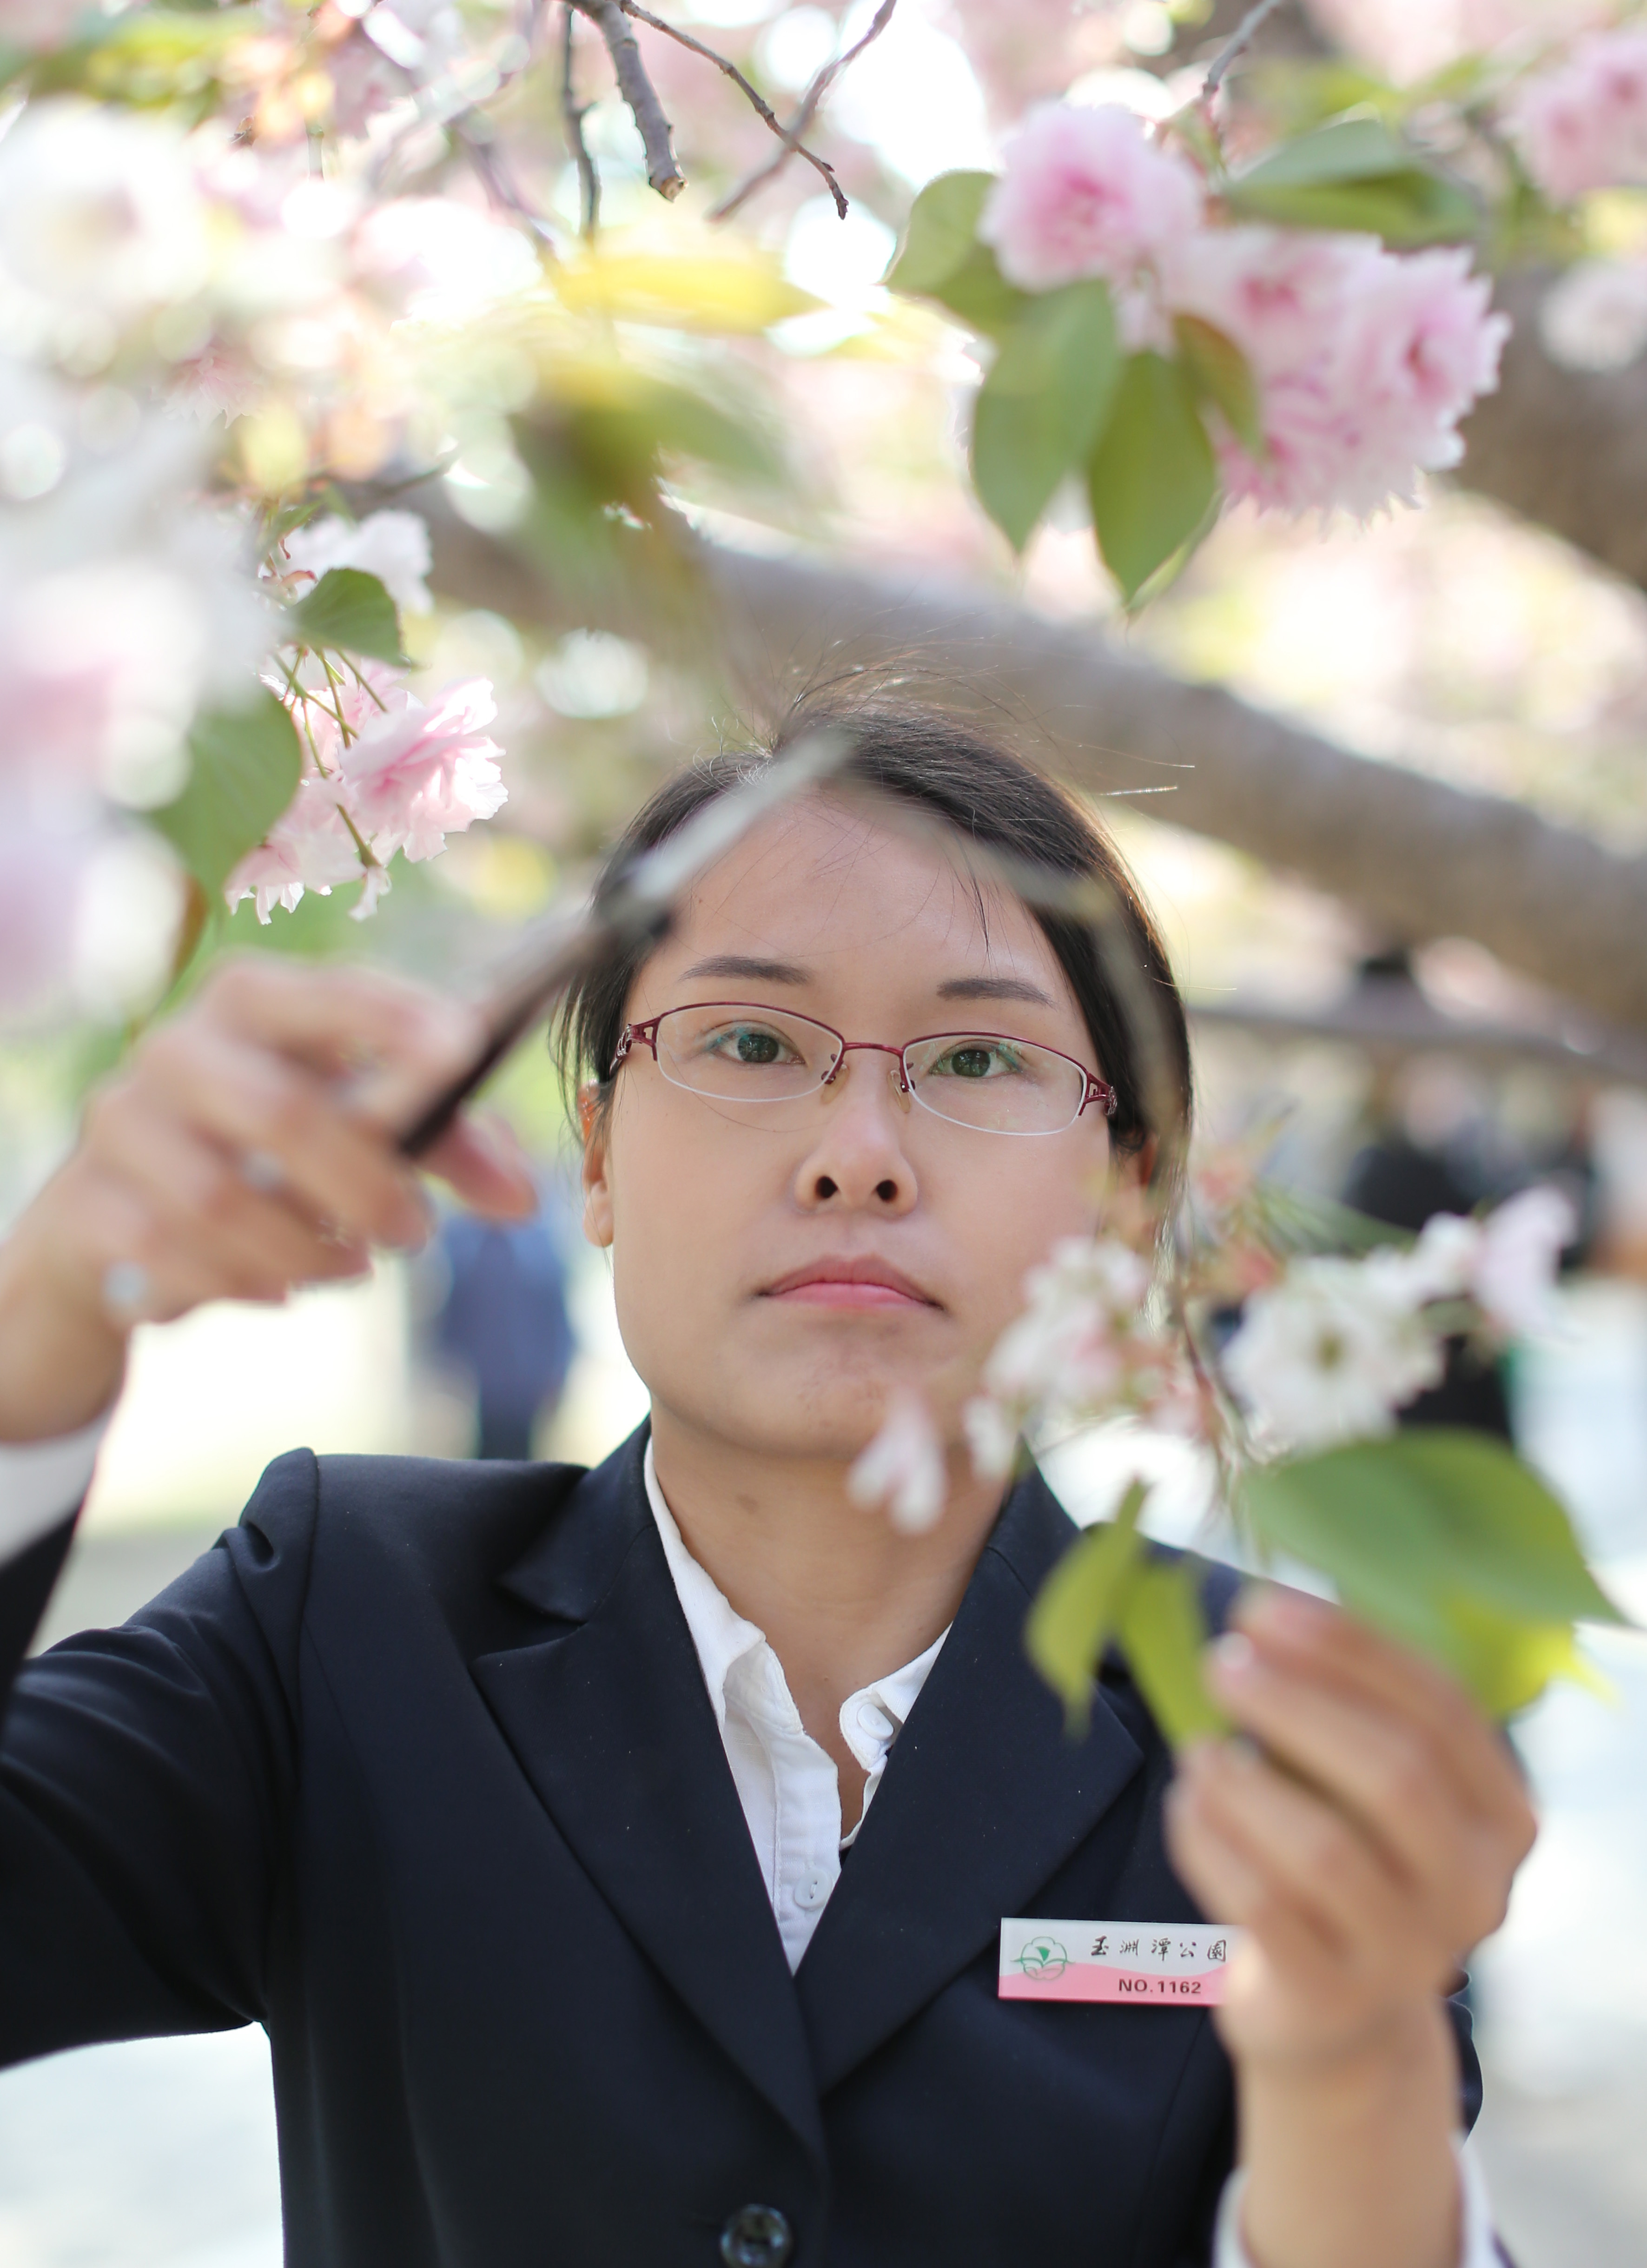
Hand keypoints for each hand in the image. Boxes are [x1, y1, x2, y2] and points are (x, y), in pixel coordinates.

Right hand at [0, 956, 538, 1441]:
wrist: (118, 1227)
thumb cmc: (265, 1158)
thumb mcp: (354, 1136)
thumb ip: (443, 1150)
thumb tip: (523, 1199)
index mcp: (254, 1002)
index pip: (325, 992)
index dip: (393, 1017)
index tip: (463, 1048)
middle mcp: (177, 1047)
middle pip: (282, 1111)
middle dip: (366, 1184)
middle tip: (418, 1233)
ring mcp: (119, 1122)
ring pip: (222, 1196)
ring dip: (307, 1245)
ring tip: (353, 1269)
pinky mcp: (83, 1204)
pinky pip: (168, 1253)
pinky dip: (239, 1280)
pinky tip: (280, 1290)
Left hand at [1163, 1587, 1535, 2267]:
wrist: (1334, 2012)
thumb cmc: (1346, 1853)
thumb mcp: (1367, 1782)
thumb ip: (1345, 1706)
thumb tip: (1262, 1610)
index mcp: (1500, 1812)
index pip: (1438, 1706)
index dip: (1347, 1647)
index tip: (1259, 1606)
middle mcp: (1475, 1886)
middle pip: (1393, 1772)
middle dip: (1296, 1703)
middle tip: (1220, 1662)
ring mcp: (1411, 1952)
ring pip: (1323, 1848)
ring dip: (1244, 1782)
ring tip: (1196, 1748)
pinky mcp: (1334, 1998)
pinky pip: (1262, 1907)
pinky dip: (1210, 1842)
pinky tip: (1188, 1803)